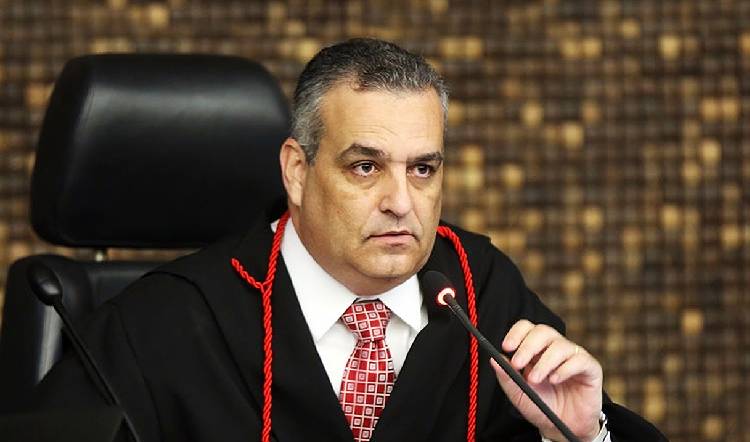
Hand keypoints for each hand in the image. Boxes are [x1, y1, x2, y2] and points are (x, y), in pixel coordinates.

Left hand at [491, 319, 602, 441]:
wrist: (563, 428)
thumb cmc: (541, 407)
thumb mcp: (519, 394)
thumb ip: (507, 377)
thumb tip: (494, 359)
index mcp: (536, 350)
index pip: (527, 328)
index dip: (516, 333)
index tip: (506, 347)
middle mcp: (554, 348)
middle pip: (543, 331)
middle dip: (528, 346)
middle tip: (518, 363)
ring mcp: (573, 356)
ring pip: (560, 345)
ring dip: (544, 362)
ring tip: (535, 379)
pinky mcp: (590, 368)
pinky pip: (579, 359)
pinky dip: (564, 369)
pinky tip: (555, 380)